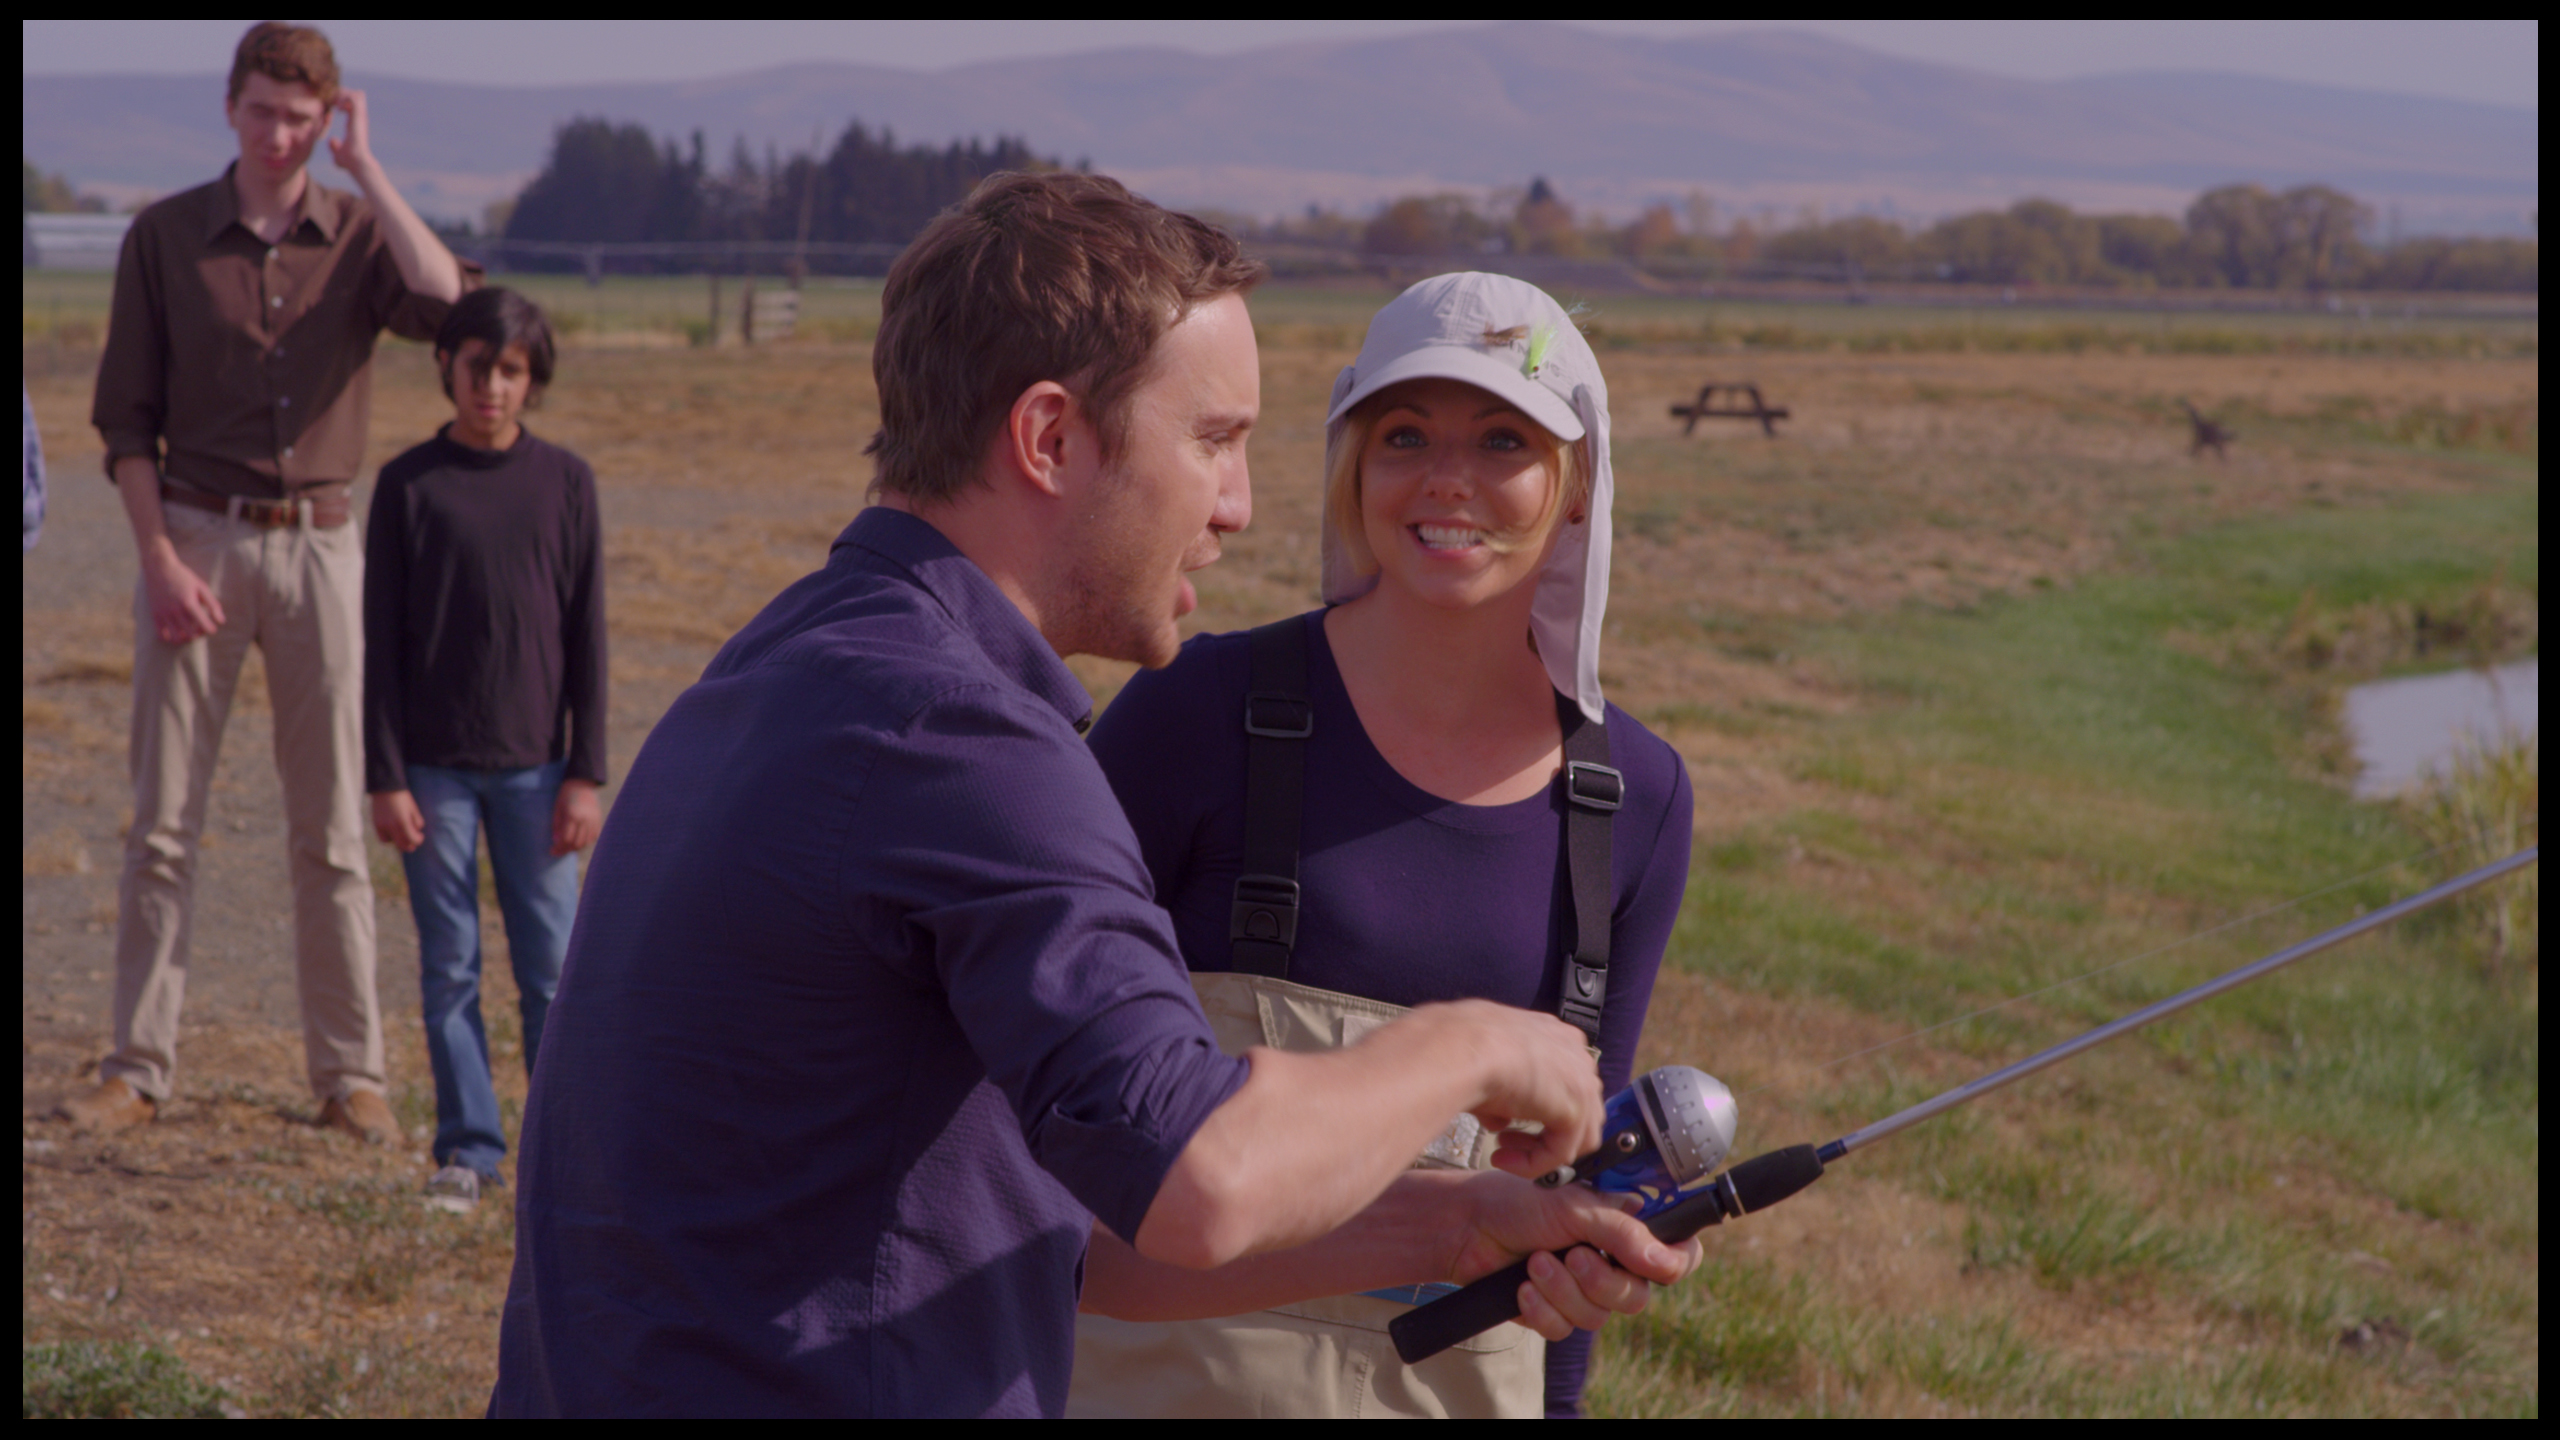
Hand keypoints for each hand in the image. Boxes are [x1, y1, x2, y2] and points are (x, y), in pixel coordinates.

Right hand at [141, 543, 224, 644]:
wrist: (159, 568)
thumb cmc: (183, 576)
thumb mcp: (201, 587)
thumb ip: (212, 604)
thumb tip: (221, 621)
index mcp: (189, 604)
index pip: (205, 627)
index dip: (211, 629)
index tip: (211, 626)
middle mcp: (175, 611)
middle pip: (191, 636)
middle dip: (198, 635)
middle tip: (200, 628)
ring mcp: (163, 614)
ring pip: (176, 638)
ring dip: (185, 638)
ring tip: (188, 630)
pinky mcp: (155, 615)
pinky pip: (161, 635)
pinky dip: (170, 637)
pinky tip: (176, 630)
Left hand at [327, 90, 377, 178]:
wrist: (357, 162)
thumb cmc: (349, 161)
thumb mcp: (338, 153)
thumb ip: (335, 147)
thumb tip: (332, 141)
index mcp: (356, 124)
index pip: (352, 104)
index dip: (341, 101)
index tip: (332, 109)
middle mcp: (360, 118)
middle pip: (356, 95)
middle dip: (343, 95)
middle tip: (332, 103)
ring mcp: (361, 117)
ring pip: (357, 94)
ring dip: (344, 95)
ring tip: (335, 104)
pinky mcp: (359, 117)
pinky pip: (353, 97)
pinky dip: (344, 98)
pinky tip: (337, 107)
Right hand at [371, 790, 425, 852]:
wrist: (386, 788)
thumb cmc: (403, 797)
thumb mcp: (414, 809)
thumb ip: (417, 822)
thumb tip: (417, 831)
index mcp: (403, 822)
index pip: (413, 840)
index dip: (419, 840)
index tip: (420, 836)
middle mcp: (392, 826)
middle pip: (402, 845)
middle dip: (409, 845)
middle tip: (413, 843)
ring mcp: (382, 826)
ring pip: (392, 843)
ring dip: (399, 842)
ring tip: (402, 836)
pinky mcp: (376, 825)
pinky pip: (383, 838)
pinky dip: (389, 838)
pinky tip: (393, 833)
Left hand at [552, 778, 601, 854]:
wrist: (581, 783)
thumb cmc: (565, 795)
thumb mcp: (557, 809)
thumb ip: (557, 826)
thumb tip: (557, 841)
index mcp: (572, 816)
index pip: (566, 840)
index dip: (558, 848)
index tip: (552, 851)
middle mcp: (585, 820)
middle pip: (577, 843)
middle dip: (566, 850)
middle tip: (558, 851)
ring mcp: (594, 820)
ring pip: (586, 842)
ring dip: (576, 847)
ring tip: (567, 847)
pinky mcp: (598, 820)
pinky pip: (593, 837)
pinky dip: (586, 842)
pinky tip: (578, 841)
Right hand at [1420, 999, 1604, 1181]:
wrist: (1461, 1048)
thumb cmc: (1462, 1046)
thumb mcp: (1486, 1068)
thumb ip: (1504, 1095)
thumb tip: (1500, 1120)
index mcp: (1556, 1035)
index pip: (1563, 1082)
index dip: (1537, 1109)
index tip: (1504, 1123)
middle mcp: (1576, 1053)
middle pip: (1575, 1108)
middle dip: (1540, 1131)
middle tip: (1504, 1139)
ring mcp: (1582, 1080)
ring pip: (1573, 1134)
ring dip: (1537, 1150)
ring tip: (1502, 1152)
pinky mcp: (1577, 1109)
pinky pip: (1560, 1152)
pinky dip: (1533, 1163)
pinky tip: (1501, 1159)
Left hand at [1440, 1170, 1702, 1340]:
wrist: (1466, 1225)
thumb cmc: (1518, 1202)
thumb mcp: (1576, 1207)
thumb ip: (1623, 1232)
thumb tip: (1663, 1262)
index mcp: (1624, 1229)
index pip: (1675, 1255)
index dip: (1674, 1263)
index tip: (1657, 1265)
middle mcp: (1609, 1261)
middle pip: (1635, 1296)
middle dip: (1600, 1280)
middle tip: (1572, 1255)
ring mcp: (1581, 1289)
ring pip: (1597, 1317)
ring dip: (1563, 1291)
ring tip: (1535, 1263)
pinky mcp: (1552, 1312)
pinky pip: (1564, 1329)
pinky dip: (1542, 1309)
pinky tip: (1522, 1287)